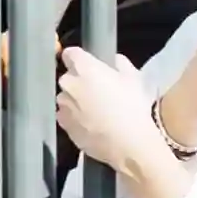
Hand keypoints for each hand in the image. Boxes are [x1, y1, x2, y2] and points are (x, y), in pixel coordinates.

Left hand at [56, 48, 166, 174]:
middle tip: (97, 92)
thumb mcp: (132, 77)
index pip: (70, 54)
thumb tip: (114, 61)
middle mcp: (68, 84)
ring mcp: (63, 107)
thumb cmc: (132, 106)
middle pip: (68, 78)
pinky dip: (74, 119)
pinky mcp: (64, 127)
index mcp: (83, 67)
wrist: (128, 144)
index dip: (79, 60)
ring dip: (75, 102)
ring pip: (66, 99)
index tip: (88, 66)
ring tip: (94, 112)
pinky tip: (90, 125)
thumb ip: (120, 63)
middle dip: (79, 82)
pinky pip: (66, 117)